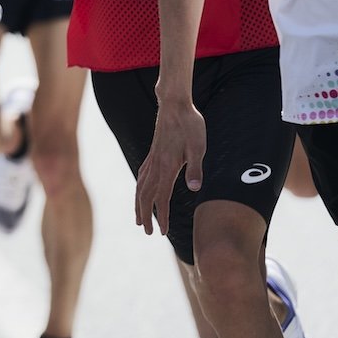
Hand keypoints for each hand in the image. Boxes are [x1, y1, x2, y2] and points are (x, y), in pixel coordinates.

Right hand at [134, 97, 205, 237]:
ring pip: (140, 186)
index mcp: (167, 166)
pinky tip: (140, 192)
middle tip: (147, 232)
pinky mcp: (152, 153)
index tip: (163, 233)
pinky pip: (141, 175)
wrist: (175, 104)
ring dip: (138, 204)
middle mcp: (156, 164)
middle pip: (146, 195)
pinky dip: (138, 189)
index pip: (162, 197)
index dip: (163, 216)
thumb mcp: (199, 146)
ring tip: (138, 218)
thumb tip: (195, 188)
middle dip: (145, 215)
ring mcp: (152, 158)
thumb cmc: (190, 125)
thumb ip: (196, 168)